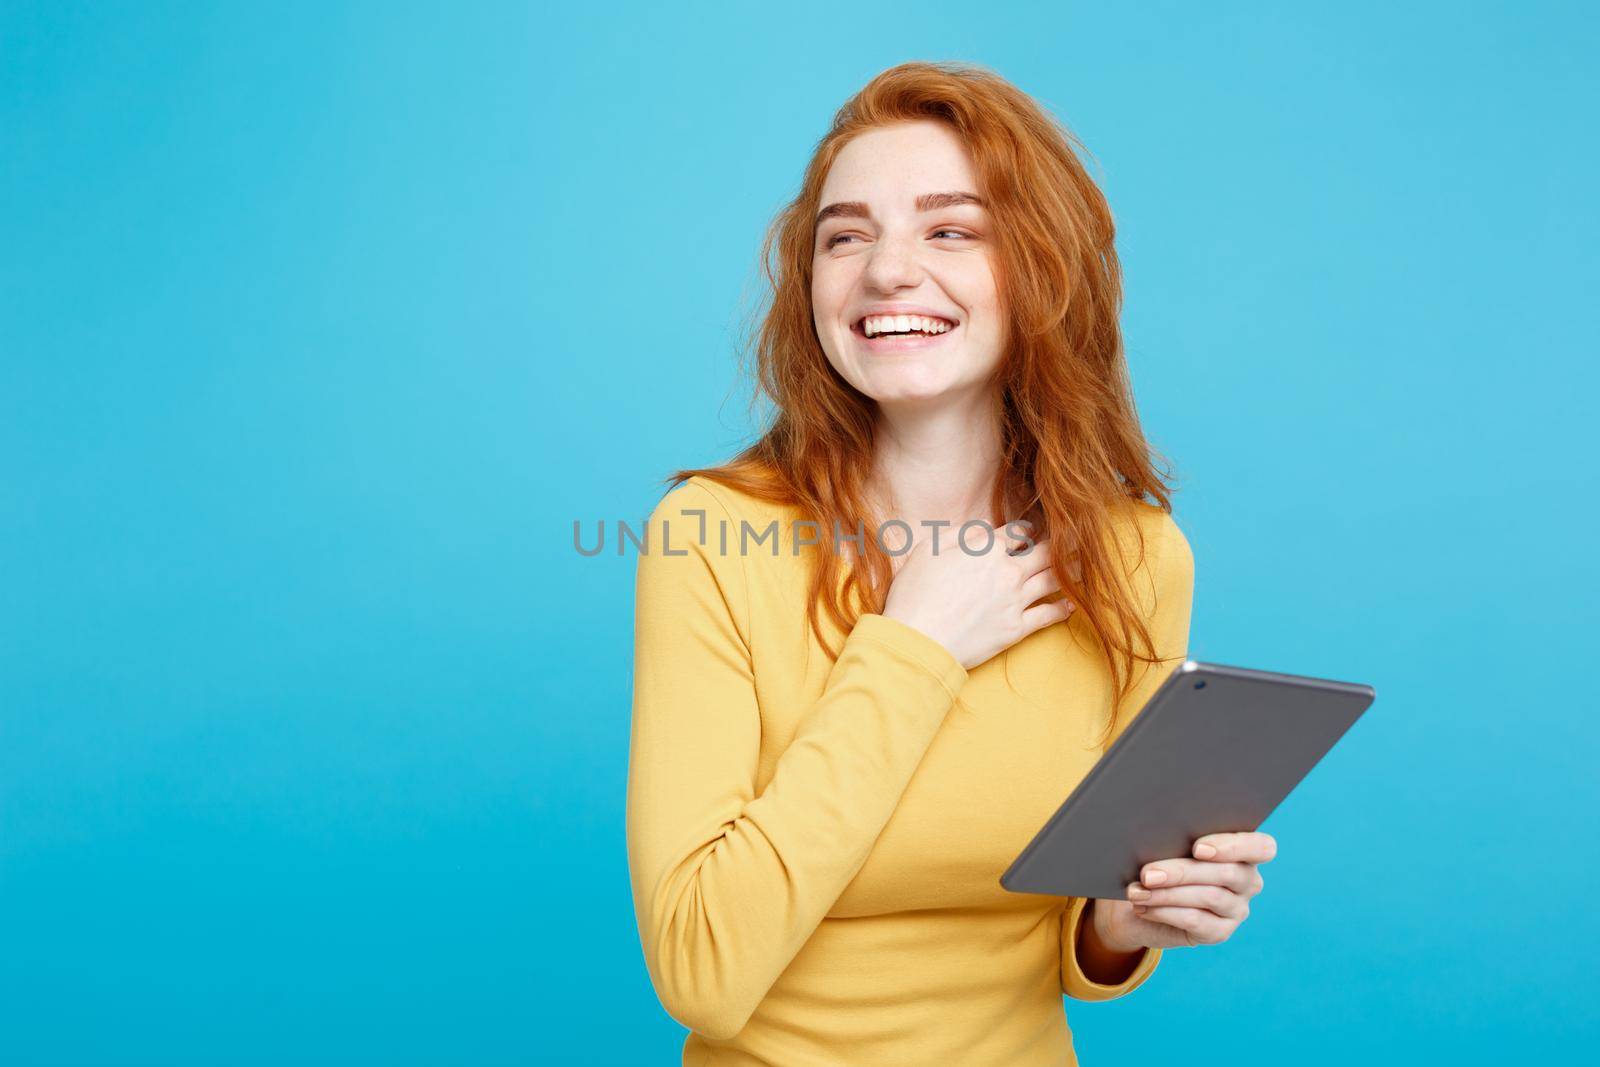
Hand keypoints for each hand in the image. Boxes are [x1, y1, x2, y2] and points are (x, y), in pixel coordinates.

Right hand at [880, 519, 1073, 669]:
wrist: (918, 640)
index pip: (1018, 531)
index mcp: (987, 549)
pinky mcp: (1016, 629)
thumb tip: (983, 529)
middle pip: (1046, 552)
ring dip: (1072, 571)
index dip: (1027, 530)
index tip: (1034, 531)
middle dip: (1063, 543)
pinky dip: (1062, 608)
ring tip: (1086, 565)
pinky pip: (1048, 615)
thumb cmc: (915, 594)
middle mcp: (1008, 571)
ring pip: (1053, 580)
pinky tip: (1070, 604)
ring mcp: (1015, 601)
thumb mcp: (928, 551)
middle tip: (1079, 538)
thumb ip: (959, 535)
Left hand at [1091, 832, 1275, 950]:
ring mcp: (1237, 909)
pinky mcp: (1220, 932)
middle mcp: (1248, 881)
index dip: (1233, 847)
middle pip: (1226, 873)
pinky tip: (1144, 907)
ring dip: (1167, 894)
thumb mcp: (1167, 844)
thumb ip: (1176, 837)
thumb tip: (1162, 833)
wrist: (1140, 901)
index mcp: (1243, 850)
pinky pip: (1196, 921)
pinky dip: (1165, 912)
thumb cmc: (1158, 860)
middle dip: (1182, 871)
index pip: (1261, 847)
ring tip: (1138, 891)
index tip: (1197, 848)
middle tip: (1148, 874)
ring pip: (1208, 896)